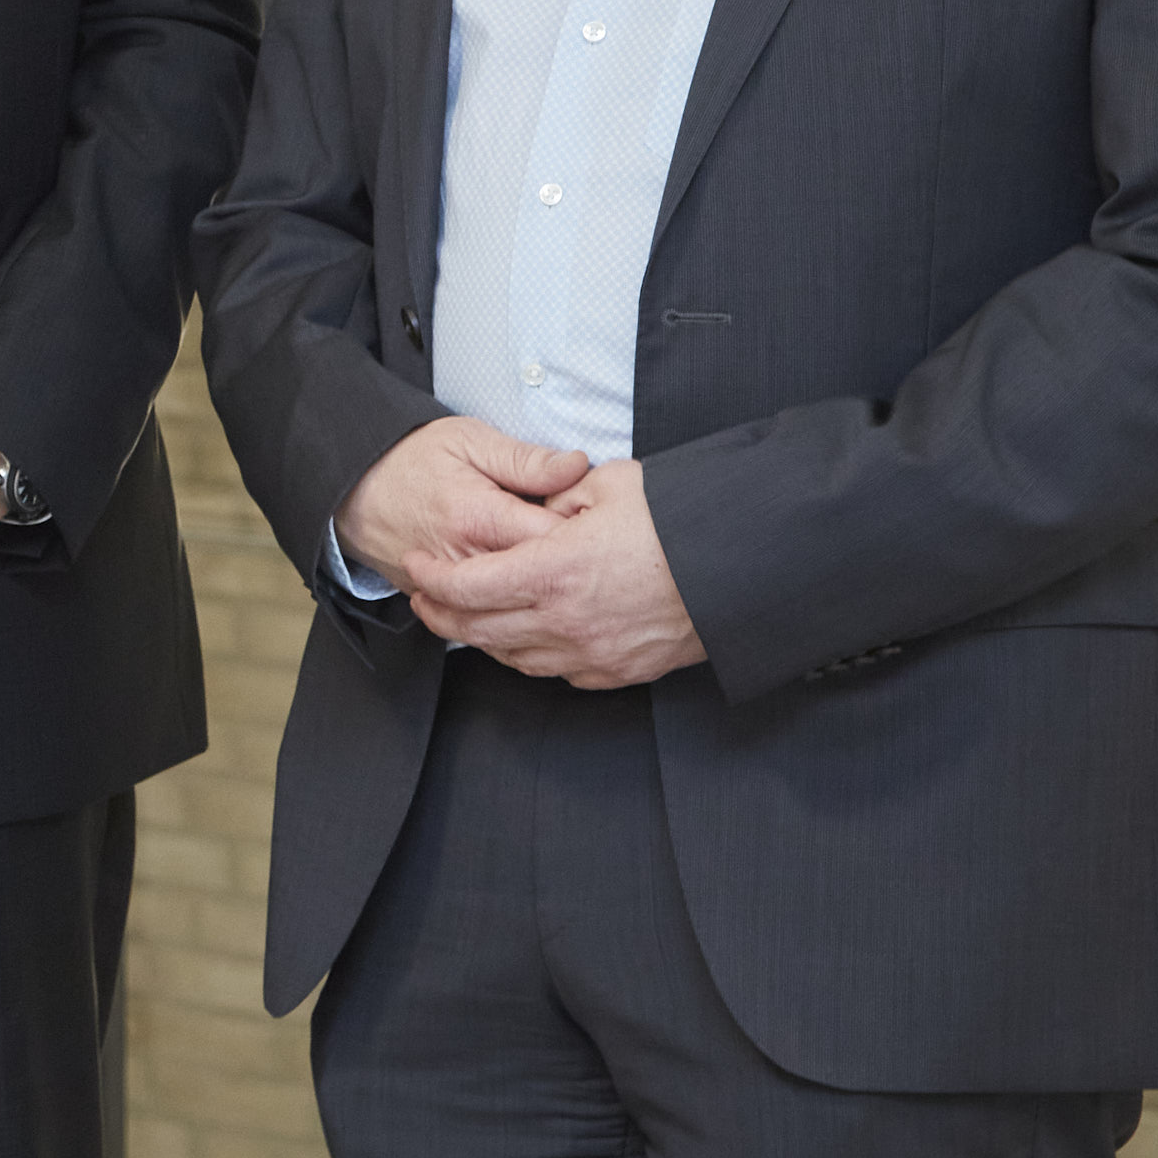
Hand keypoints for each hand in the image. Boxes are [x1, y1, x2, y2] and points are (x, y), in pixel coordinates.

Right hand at [327, 414, 592, 599]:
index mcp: (480, 516)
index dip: (587, 532)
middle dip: (571, 569)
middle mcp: (466, 560)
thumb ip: (525, 459)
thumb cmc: (410, 458)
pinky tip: (531, 596)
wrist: (350, 488)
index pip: (555, 539)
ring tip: (562, 575)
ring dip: (545, 595)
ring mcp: (451, 589)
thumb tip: (576, 466)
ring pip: (518, 609)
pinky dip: (515, 612)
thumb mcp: (468, 440)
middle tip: (588, 552)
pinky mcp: (440, 603)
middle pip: (541, 581)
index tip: (599, 521)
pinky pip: (488, 620)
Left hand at [405, 457, 704, 687]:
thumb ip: (557, 496)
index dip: (431, 579)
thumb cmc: (680, 523)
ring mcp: (591, 653)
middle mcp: (565, 621)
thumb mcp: (609, 486)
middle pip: (478, 630)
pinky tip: (522, 638)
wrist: (742, 570)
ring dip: (480, 640)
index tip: (416, 567)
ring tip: (464, 619)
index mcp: (553, 571)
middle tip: (423, 599)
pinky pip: (556, 672)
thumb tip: (538, 508)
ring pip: (513, 657)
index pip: (466, 587)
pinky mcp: (618, 672)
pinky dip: (529, 656)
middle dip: (440, 615)